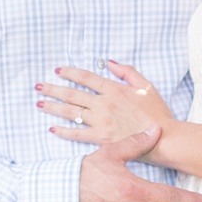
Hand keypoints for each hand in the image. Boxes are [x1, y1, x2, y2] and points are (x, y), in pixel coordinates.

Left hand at [38, 60, 171, 149]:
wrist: (163, 138)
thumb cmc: (157, 113)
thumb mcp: (145, 86)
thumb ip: (127, 72)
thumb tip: (109, 62)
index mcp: (114, 89)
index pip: (86, 77)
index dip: (70, 72)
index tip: (58, 70)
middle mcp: (104, 104)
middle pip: (73, 94)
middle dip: (53, 89)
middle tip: (39, 86)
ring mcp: (101, 121)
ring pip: (71, 112)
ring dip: (53, 107)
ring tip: (39, 103)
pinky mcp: (101, 138)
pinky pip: (77, 133)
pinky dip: (63, 131)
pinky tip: (52, 128)